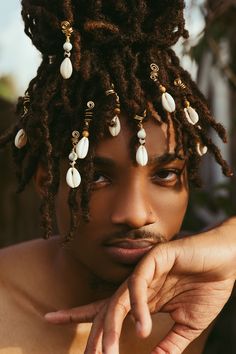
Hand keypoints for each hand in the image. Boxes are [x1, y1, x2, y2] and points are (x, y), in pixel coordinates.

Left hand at [45, 219, 235, 353]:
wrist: (226, 261)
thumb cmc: (208, 287)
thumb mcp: (188, 324)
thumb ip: (170, 342)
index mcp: (143, 299)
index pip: (107, 309)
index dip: (79, 315)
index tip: (53, 318)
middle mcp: (138, 285)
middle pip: (106, 309)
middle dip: (93, 334)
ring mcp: (145, 271)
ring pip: (118, 299)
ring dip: (112, 327)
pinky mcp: (154, 259)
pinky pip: (138, 284)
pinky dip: (138, 307)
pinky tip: (143, 328)